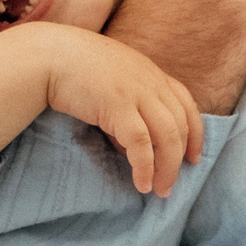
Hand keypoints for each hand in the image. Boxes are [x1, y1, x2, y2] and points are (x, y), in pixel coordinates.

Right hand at [40, 28, 206, 197]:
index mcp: (151, 73)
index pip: (186, 104)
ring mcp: (137, 93)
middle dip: (180, 159)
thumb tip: (127, 144)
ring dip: (167, 168)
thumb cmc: (75, 68)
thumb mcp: (112, 82)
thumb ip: (127, 107)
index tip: (194, 157)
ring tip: (159, 190)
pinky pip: (141, 143)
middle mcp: (150, 82)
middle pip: (181, 125)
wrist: (50, 54)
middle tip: (171, 185)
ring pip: (168, 136)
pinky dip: (145, 167)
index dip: (195, 133)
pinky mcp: (118, 106)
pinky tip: (141, 184)